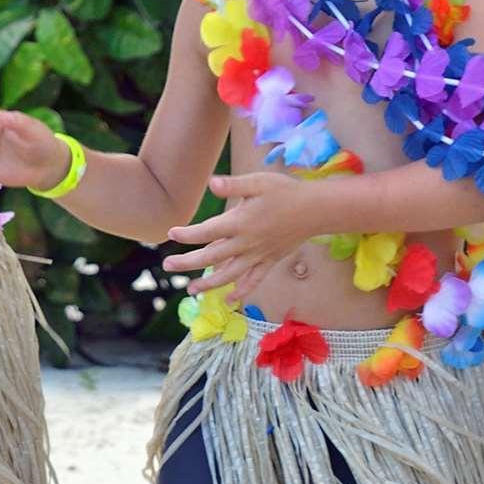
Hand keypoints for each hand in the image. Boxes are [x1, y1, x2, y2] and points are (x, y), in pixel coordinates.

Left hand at [163, 172, 323, 293]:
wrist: (316, 210)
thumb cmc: (285, 191)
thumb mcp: (258, 182)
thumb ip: (233, 186)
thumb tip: (211, 184)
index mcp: (240, 222)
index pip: (207, 232)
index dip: (187, 234)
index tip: (171, 234)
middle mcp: (246, 243)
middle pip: (211, 257)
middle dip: (188, 263)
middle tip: (167, 265)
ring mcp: (258, 256)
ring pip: (230, 275)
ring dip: (209, 284)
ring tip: (191, 291)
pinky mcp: (269, 262)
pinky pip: (253, 281)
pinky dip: (242, 292)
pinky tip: (230, 301)